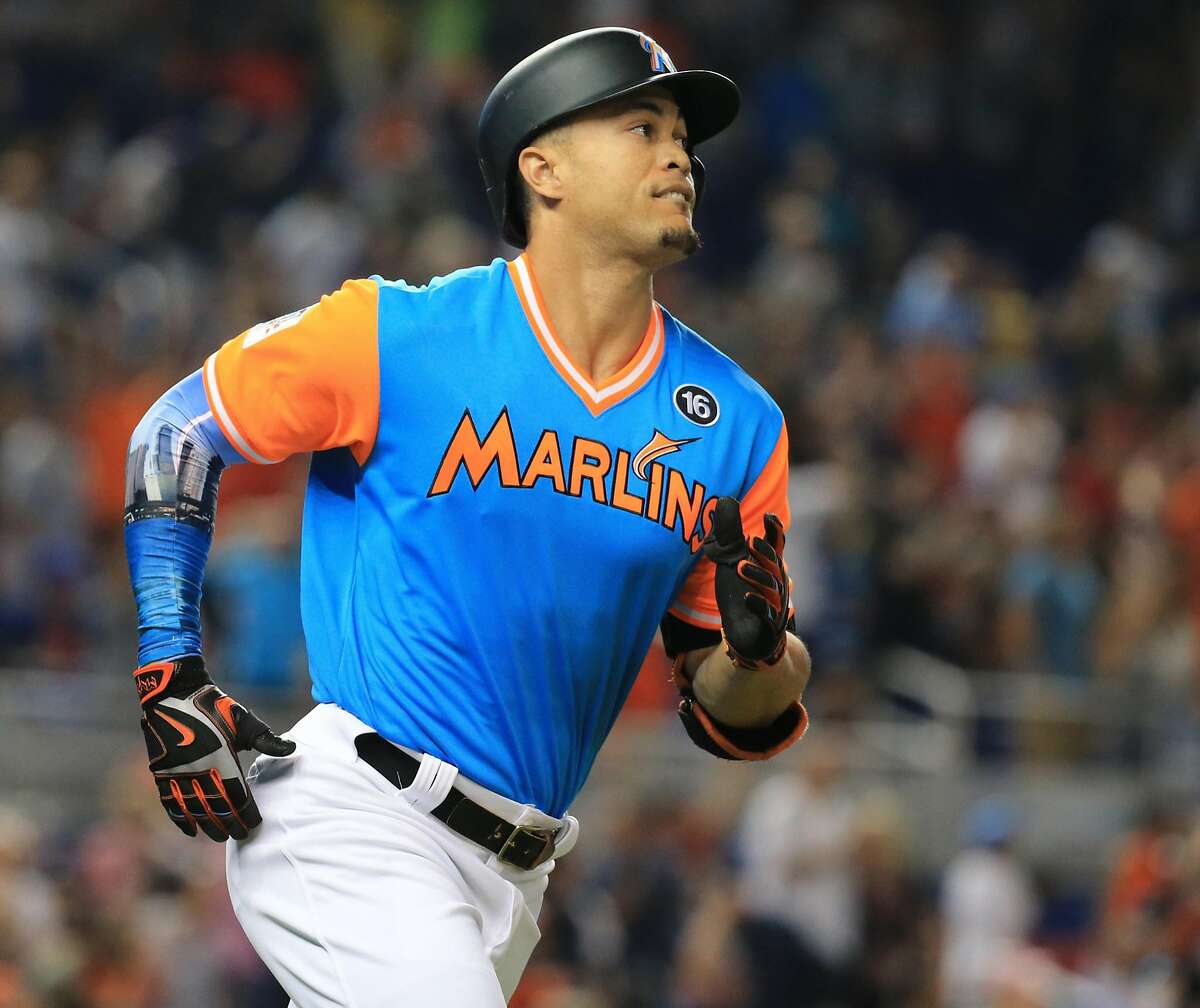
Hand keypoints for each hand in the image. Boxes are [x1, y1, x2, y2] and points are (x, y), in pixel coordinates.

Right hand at [134, 655, 294, 840]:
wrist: (173, 694)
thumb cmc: (213, 706)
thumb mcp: (243, 720)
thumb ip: (266, 738)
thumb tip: (292, 749)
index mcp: (221, 756)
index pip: (237, 794)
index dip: (246, 812)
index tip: (256, 824)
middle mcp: (199, 768)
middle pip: (217, 806)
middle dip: (230, 823)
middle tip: (241, 836)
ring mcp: (177, 772)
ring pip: (194, 808)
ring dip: (207, 825)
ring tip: (219, 837)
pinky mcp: (161, 772)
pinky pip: (170, 802)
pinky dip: (180, 819)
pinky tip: (190, 831)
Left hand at [701, 497, 790, 668]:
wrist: (748, 637)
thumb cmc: (741, 593)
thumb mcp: (732, 561)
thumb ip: (730, 534)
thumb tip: (725, 499)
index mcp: (770, 566)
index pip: (776, 545)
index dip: (775, 531)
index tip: (769, 516)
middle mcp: (777, 583)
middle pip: (774, 564)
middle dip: (764, 552)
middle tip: (749, 540)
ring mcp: (776, 606)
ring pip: (771, 588)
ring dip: (757, 576)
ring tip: (740, 566)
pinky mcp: (769, 626)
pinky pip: (767, 615)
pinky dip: (758, 606)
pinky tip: (746, 598)